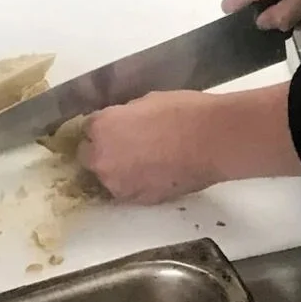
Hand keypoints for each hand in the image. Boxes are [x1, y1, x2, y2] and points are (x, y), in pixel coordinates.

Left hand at [80, 92, 221, 204]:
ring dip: (119, 168)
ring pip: (109, 176)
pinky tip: (157, 170)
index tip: (116, 125)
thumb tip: (122, 123)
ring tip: (147, 158)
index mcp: (102, 128)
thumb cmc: (184, 112)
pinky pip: (128, 189)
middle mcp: (101, 159)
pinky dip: (137, 181)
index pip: (87, 128)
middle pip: (90, 156)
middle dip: (104, 149)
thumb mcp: (148, 100)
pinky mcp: (137, 200)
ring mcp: (118, 184)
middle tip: (129, 141)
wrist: (212, 140)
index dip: (104, 126)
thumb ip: (125, 115)